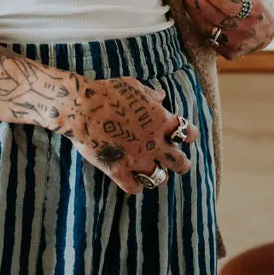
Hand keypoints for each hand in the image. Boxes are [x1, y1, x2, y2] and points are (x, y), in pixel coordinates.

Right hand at [55, 73, 198, 193]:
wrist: (83, 107)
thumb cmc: (108, 92)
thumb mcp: (133, 86)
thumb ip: (150, 94)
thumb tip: (161, 95)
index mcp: (160, 119)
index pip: (186, 132)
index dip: (190, 134)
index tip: (188, 136)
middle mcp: (154, 142)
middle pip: (179, 162)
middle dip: (182, 164)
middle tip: (182, 165)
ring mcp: (137, 159)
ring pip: (158, 177)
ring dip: (158, 175)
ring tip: (156, 174)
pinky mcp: (119, 170)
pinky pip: (134, 187)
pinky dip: (136, 185)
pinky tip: (134, 181)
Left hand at [181, 0, 273, 59]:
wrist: (268, 32)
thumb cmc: (256, 3)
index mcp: (255, 10)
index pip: (228, 4)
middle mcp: (247, 29)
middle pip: (214, 16)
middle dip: (195, 1)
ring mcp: (238, 44)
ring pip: (208, 29)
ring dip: (193, 13)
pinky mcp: (230, 53)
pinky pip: (208, 39)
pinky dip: (199, 25)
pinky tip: (194, 13)